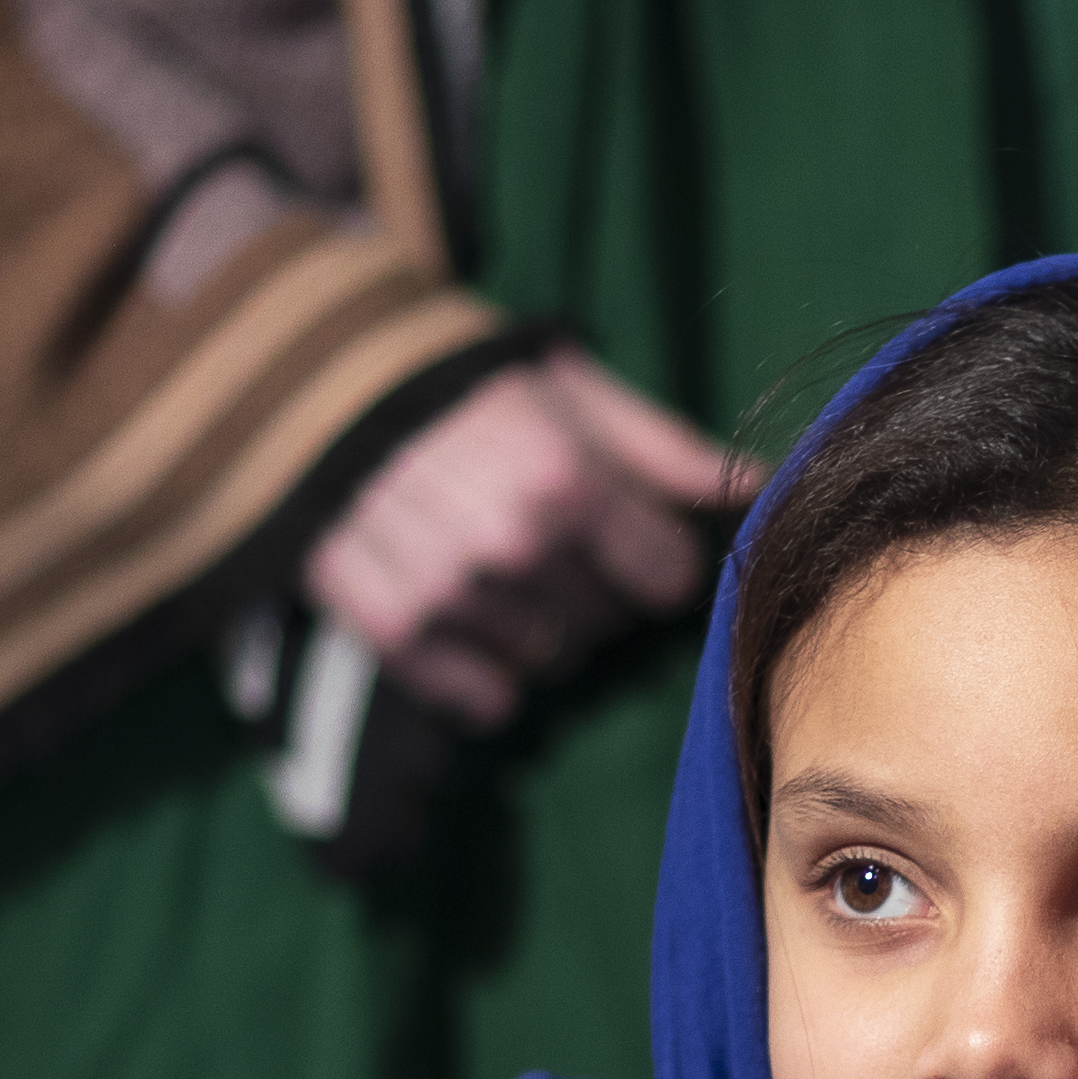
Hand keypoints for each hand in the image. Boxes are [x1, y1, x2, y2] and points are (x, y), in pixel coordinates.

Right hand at [304, 351, 748, 725]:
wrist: (318, 382)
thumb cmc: (465, 380)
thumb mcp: (572, 387)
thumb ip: (665, 449)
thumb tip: (759, 484)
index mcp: (567, 483)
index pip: (667, 581)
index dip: (653, 558)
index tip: (624, 534)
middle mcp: (512, 546)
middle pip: (608, 623)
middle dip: (593, 587)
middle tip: (549, 540)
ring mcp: (450, 593)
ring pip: (548, 659)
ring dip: (537, 624)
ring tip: (498, 566)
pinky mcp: (394, 628)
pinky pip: (482, 698)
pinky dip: (484, 676)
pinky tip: (470, 620)